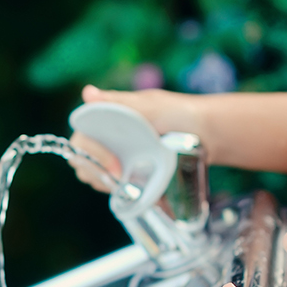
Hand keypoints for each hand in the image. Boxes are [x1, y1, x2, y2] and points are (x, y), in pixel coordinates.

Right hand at [68, 84, 206, 191]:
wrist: (207, 132)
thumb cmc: (178, 112)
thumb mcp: (149, 105)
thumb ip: (118, 101)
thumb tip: (88, 93)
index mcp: (104, 119)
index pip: (80, 141)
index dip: (92, 156)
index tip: (115, 167)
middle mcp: (105, 139)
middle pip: (82, 163)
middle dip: (98, 174)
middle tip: (122, 180)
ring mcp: (116, 158)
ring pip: (96, 178)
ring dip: (109, 185)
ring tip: (134, 186)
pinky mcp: (129, 174)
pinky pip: (115, 188)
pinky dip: (124, 194)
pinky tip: (140, 194)